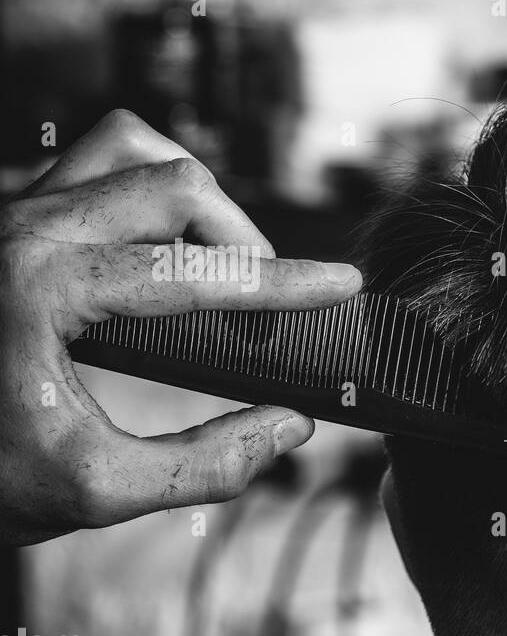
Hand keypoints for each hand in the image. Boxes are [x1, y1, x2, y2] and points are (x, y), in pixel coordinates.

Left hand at [0, 110, 362, 544]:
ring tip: (217, 254)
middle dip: (243, 235)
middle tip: (270, 295)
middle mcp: (20, 227)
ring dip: (192, 192)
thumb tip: (290, 427)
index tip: (345, 285)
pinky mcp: (4, 217)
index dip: (285, 283)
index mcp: (40, 288)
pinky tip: (160, 249)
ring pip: (127, 146)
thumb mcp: (93, 490)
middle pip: (173, 181)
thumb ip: (205, 465)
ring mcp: (7, 212)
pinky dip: (146, 190)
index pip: (196, 271)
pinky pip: (91, 164)